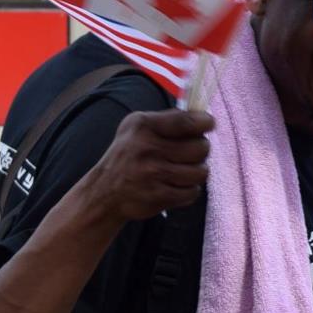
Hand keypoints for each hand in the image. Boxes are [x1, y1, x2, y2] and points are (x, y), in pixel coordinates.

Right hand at [80, 109, 213, 222]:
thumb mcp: (137, 127)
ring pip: (201, 172)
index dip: (205, 122)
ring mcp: (153, 174)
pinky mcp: (158, 196)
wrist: (103, 192)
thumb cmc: (128, 154)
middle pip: (201, 148)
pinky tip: (177, 185)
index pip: (186, 121)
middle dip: (201, 150)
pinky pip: (193, 192)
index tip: (209, 124)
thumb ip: (168, 119)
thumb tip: (203, 117)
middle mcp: (148, 148)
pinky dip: (189, 190)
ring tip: (184, 170)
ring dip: (196, 172)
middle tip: (191, 153)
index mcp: (144, 126)